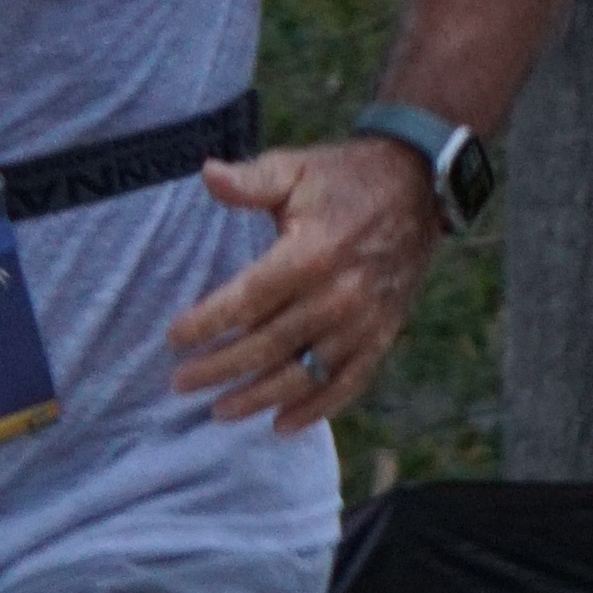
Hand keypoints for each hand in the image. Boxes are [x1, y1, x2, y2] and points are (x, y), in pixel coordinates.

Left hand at [171, 134, 438, 433]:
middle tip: (180, 383)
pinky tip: (281, 424)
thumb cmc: (344, 178)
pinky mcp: (382, 335)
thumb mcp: (295, 167)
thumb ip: (250, 180)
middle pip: (268, 346)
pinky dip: (316, 409)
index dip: (206, 323)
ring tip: (219, 411)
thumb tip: (207, 174)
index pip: (247, 300)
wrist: (419, 187)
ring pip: (303, 374)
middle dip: (219, 368)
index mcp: (312, 253)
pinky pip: (348, 383)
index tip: (173, 339)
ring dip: (258, 397)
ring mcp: (363, 322)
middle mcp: (338, 296)